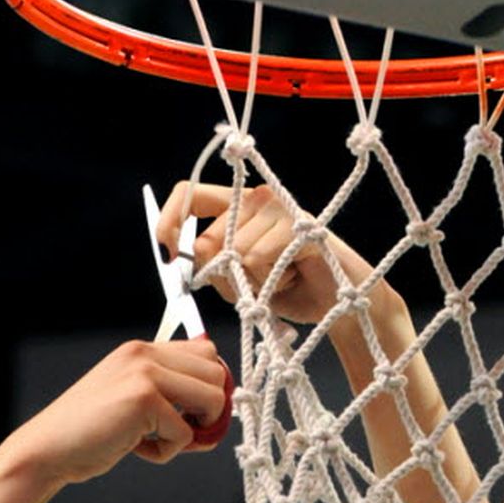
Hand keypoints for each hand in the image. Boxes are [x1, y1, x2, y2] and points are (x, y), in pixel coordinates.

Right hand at [6, 338, 228, 486]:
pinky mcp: (144, 400)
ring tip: (160, 440)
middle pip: (218, 375)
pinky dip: (166, 452)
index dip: (209, 389)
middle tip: (179, 433)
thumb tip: (219, 407)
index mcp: (142, 350)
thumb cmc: (88, 432)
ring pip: (214, 401)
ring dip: (194, 432)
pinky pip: (186, 435)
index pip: (206, 354)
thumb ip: (166, 391)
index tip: (190, 416)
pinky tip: (137, 449)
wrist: (48, 449)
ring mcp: (145, 373)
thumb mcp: (129, 399)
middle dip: (209, 412)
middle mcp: (145, 354)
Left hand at [157, 182, 380, 327]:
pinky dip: (272, 281)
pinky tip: (293, 277)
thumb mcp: (238, 285)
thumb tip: (188, 250)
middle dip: (224, 276)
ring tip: (281, 279)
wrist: (336, 307)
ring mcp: (279, 208)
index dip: (169, 221)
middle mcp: (256, 198)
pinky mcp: (299, 224)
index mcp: (236, 207)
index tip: (167, 253)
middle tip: (256, 283)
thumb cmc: (287, 291)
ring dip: (254, 282)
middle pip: (209, 238)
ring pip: (236, 253)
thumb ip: (211, 267)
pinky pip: (260, 257)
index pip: (189, 195)